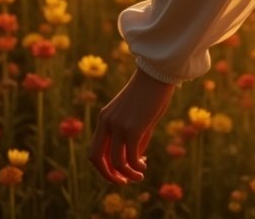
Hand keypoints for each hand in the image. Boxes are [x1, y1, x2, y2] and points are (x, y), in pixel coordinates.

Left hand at [88, 66, 175, 184]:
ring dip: (127, 175)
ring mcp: (118, 126)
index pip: (95, 150)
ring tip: (139, 176)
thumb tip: (135, 158)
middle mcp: (107, 122)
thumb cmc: (152, 91)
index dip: (104, 166)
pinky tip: (144, 167)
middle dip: (109, 175)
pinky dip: (136, 167)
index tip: (120, 170)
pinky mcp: (133, 129)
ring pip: (116, 162)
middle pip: (97, 160)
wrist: (159, 72)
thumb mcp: (138, 115)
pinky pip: (130, 158)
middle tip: (123, 181)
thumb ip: (134, 135)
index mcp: (104, 117)